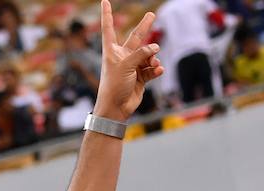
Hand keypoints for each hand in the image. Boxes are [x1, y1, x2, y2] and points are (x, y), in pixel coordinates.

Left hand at [92, 1, 163, 121]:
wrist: (116, 108)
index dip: (107, 15)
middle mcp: (122, 56)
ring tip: (154, 64)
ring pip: (147, 56)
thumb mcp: (126, 65)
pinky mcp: (140, 78)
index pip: (109, 28)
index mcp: (112, 50)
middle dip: (144, 27)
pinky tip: (158, 70)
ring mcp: (132, 67)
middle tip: (152, 14)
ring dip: (153, 59)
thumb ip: (141, 54)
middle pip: (136, 38)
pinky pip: (151, 70)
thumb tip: (155, 47)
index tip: (104, 1)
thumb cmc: (114, 85)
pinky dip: (155, 70)